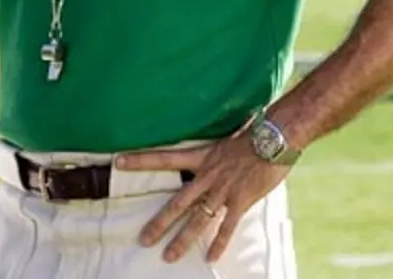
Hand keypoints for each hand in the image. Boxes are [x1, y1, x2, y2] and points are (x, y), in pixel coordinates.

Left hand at [114, 128, 291, 263]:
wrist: (274, 139)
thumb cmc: (252, 135)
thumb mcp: (223, 140)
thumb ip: (212, 152)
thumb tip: (207, 150)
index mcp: (201, 157)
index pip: (163, 157)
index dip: (140, 160)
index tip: (118, 162)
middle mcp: (207, 176)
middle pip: (177, 204)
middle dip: (159, 223)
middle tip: (143, 239)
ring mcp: (222, 191)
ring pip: (198, 221)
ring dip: (183, 241)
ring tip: (169, 256)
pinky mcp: (240, 201)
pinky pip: (227, 227)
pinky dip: (219, 243)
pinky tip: (211, 258)